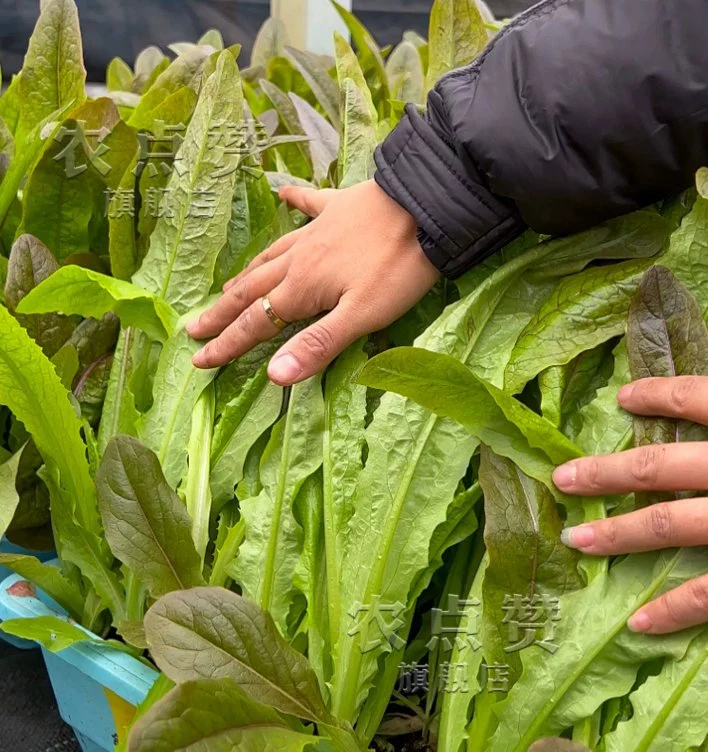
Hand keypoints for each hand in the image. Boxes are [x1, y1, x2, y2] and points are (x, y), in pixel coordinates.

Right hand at [187, 180, 439, 383]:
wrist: (428, 205)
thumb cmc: (398, 267)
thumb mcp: (362, 316)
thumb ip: (318, 344)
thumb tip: (273, 376)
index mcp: (302, 288)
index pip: (255, 322)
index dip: (227, 344)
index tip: (198, 360)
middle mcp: (300, 258)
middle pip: (252, 289)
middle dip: (223, 313)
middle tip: (195, 328)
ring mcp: (317, 229)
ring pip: (271, 255)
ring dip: (246, 274)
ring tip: (227, 286)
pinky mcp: (339, 207)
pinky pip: (309, 204)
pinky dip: (294, 200)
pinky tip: (283, 193)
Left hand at [553, 375, 707, 634]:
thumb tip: (686, 399)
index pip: (698, 399)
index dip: (658, 396)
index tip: (623, 397)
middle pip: (660, 466)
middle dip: (606, 473)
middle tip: (561, 478)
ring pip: (671, 525)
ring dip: (619, 534)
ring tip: (575, 542)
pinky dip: (674, 610)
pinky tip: (638, 621)